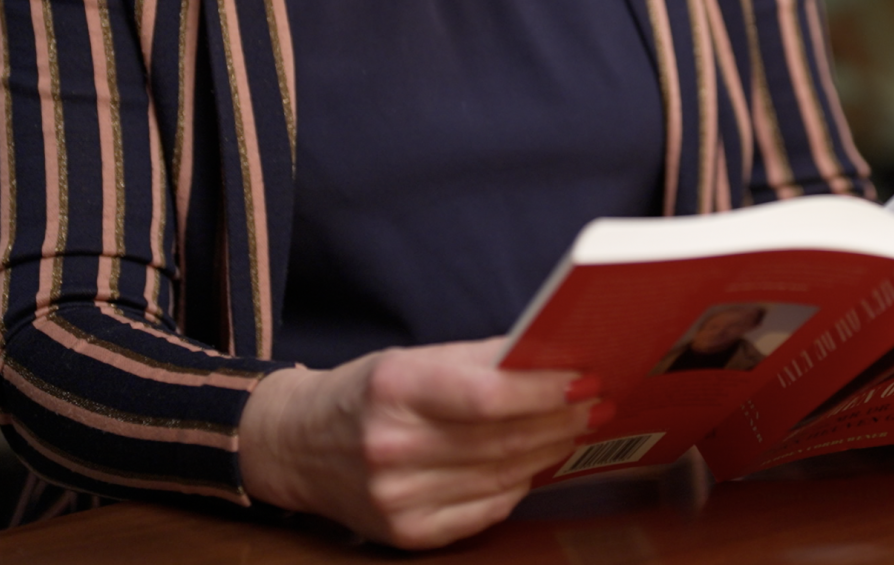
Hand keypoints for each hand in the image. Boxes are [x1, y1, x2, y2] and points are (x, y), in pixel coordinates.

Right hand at [238, 336, 603, 548]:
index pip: (487, 394)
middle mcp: (391, 447)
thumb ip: (478, 360)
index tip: (587, 377)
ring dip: (549, 450)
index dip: (544, 390)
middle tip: (597, 401)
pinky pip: (485, 510)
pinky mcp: (406, 533)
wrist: (296, 446)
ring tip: (576, 428)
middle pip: (502, 439)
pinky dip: (518, 486)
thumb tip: (553, 360)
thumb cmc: (366, 394)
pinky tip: (536, 463)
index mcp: (392, 389)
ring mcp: (397, 498)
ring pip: (501, 476)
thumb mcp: (409, 360)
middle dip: (560, 419)